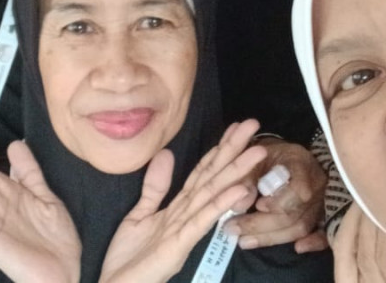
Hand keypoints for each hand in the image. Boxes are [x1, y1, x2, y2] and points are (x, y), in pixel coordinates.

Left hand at [99, 119, 266, 282]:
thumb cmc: (129, 259)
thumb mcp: (139, 214)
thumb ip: (155, 187)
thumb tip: (167, 153)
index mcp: (178, 208)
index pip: (203, 172)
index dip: (218, 148)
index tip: (235, 126)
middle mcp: (187, 216)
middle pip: (213, 177)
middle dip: (233, 151)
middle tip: (253, 125)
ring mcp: (186, 231)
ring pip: (213, 195)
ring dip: (236, 172)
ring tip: (256, 150)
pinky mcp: (179, 246)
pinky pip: (201, 221)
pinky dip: (220, 204)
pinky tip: (238, 190)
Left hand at [225, 139, 327, 252]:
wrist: (287, 153)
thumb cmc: (270, 152)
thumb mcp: (256, 154)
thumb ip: (247, 176)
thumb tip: (239, 205)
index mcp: (301, 163)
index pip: (299, 189)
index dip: (279, 202)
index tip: (258, 205)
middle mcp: (316, 183)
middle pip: (295, 213)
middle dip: (262, 225)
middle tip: (234, 229)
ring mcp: (322, 200)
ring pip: (302, 226)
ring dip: (272, 237)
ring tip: (244, 241)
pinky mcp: (323, 214)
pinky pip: (324, 233)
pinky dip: (313, 243)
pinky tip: (298, 248)